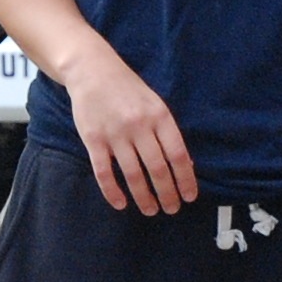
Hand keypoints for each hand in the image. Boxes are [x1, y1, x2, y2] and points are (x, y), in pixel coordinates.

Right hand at [68, 49, 195, 214]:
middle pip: (157, 168)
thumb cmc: (128, 89)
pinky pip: (104, 173)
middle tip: (171, 208)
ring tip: (150, 210)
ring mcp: (115, 134)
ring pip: (133, 174)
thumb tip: (186, 165)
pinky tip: (121, 204)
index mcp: (159, 116)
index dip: (185, 179)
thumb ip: (168, 133)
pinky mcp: (93, 140)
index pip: (177, 154)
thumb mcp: (155, 104)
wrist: (92, 71)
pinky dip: (112, 192)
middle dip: (167, 193)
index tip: (189, 196)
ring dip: (143, 197)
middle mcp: (139, 126)